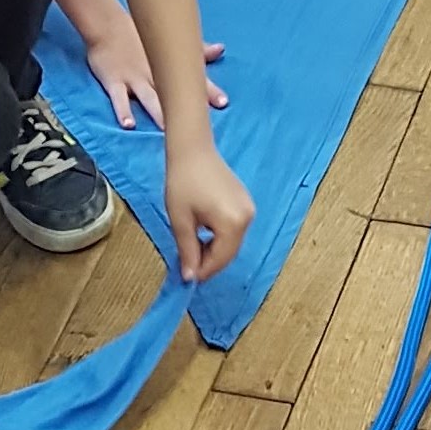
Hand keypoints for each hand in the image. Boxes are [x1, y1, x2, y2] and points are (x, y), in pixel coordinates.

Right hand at [82, 7, 226, 126]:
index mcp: (168, 66)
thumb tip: (221, 49)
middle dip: (185, 105)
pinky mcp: (114, 81)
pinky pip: (119, 98)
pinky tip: (129, 125)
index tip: (223, 103)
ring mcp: (134, 78)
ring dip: (158, 112)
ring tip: (166, 128)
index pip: (193, 79)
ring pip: (149, 98)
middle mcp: (153, 74)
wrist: (107, 25)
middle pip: (172, 92)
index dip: (209, 91)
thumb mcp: (169, 40)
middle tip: (199, 122)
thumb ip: (196, 49)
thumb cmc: (140, 36)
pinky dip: (123, 111)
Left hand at [165, 139, 253, 283]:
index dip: (204, 271)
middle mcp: (246, 218)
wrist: (192, 151)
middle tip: (188, 267)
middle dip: (209, 263)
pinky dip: (220, 238)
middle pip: (229, 253)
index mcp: (232, 222)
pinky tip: (203, 236)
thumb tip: (190, 277)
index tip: (187, 279)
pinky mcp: (245, 204)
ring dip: (214, 251)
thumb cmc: (183, 182)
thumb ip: (187, 250)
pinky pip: (234, 230)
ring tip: (193, 250)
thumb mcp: (181, 221)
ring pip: (232, 243)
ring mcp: (249, 210)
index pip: (220, 258)